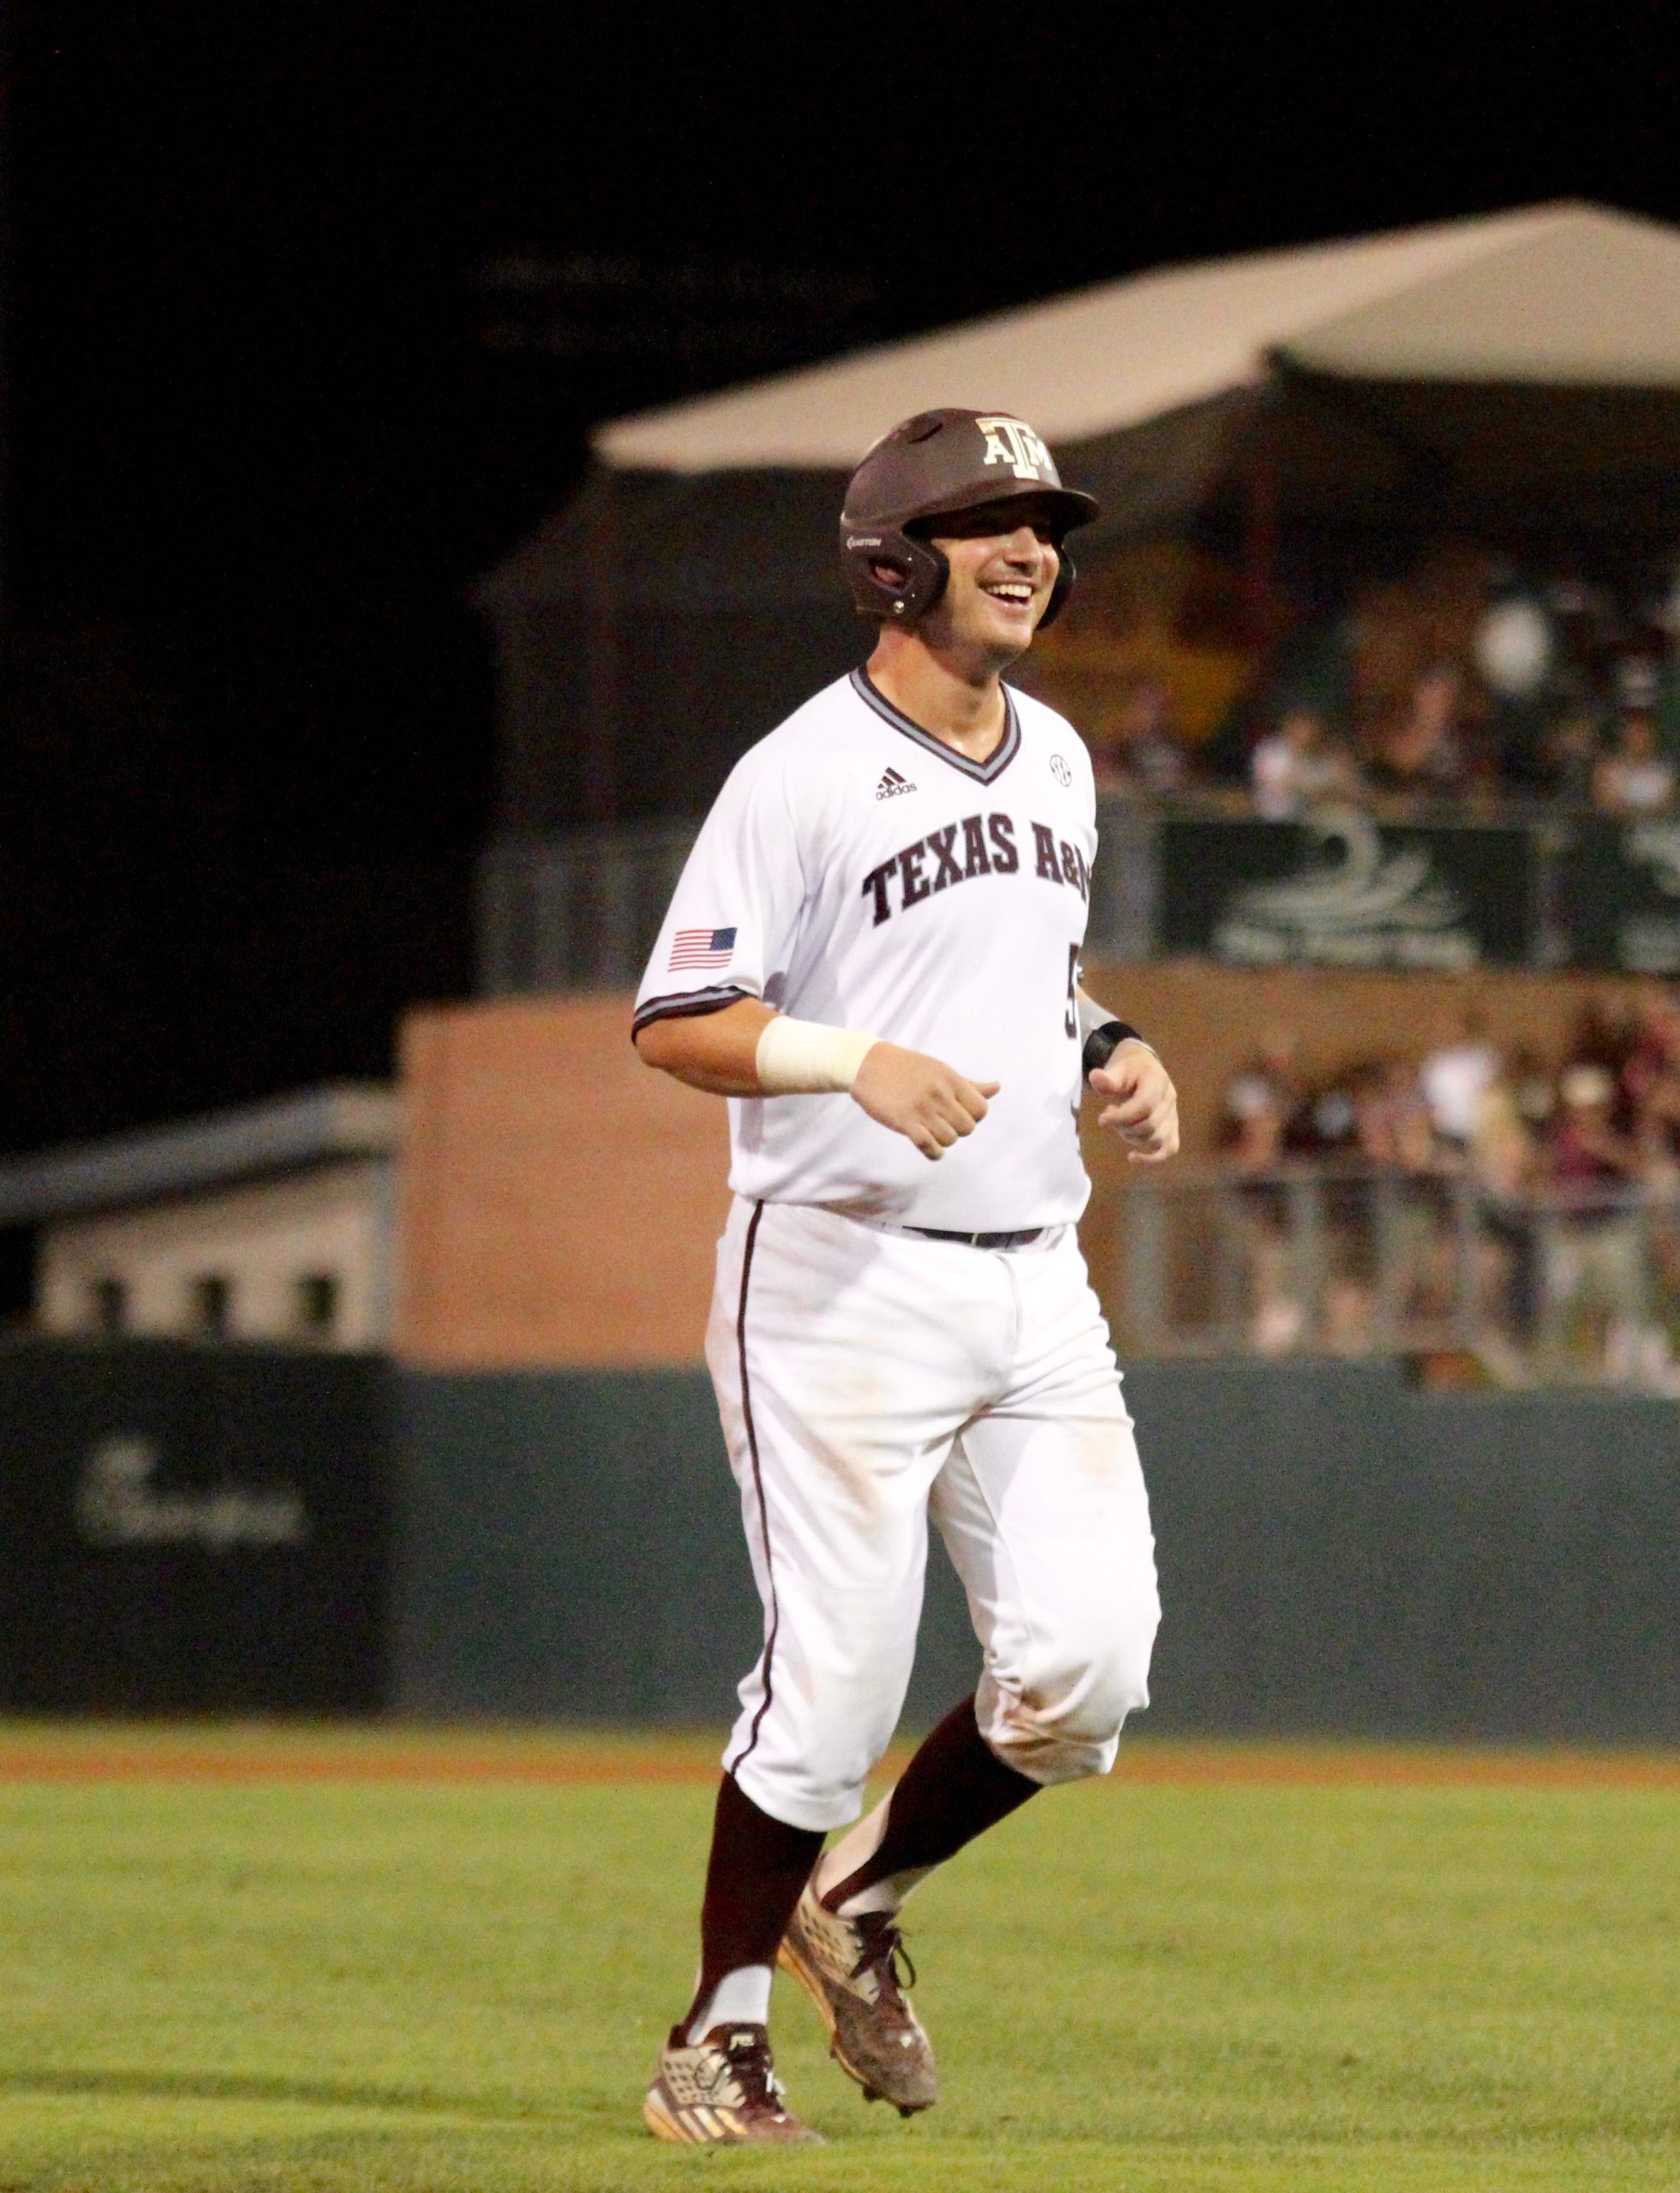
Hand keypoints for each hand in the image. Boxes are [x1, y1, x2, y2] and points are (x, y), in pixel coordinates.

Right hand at [851, 1042, 998, 1161]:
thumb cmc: (907, 1068)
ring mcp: (922, 1109)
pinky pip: (930, 1147)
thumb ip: (969, 1084)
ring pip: (950, 1139)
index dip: (973, 1117)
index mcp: (950, 1079)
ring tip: (931, 1131)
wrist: (867, 1064)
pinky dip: (934, 1153)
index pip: (981, 1109)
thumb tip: (997, 1088)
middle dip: (958, 1130)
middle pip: (967, 1128)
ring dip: (943, 1141)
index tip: (958, 1114)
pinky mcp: (904, 1122)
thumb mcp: (941, 1071)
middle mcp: (939, 1094)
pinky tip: (929, 1146)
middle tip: (943, 1123)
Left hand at [1090, 1040, 1178, 1164]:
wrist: (1144, 1068)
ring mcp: (1173, 1115)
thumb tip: (1095, 1077)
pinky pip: (1170, 1149)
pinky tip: (1132, 1157)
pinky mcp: (1172, 1128)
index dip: (1122, 1117)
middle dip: (1123, 1127)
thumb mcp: (1117, 1068)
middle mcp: (1170, 1099)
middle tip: (1108, 1118)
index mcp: (1158, 1082)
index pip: (1144, 1105)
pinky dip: (1152, 1158)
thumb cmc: (1129, 1070)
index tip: (1102, 1119)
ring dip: (1132, 1137)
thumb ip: (1108, 1078)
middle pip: (1149, 1125)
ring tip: (1119, 1124)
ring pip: (1157, 1139)